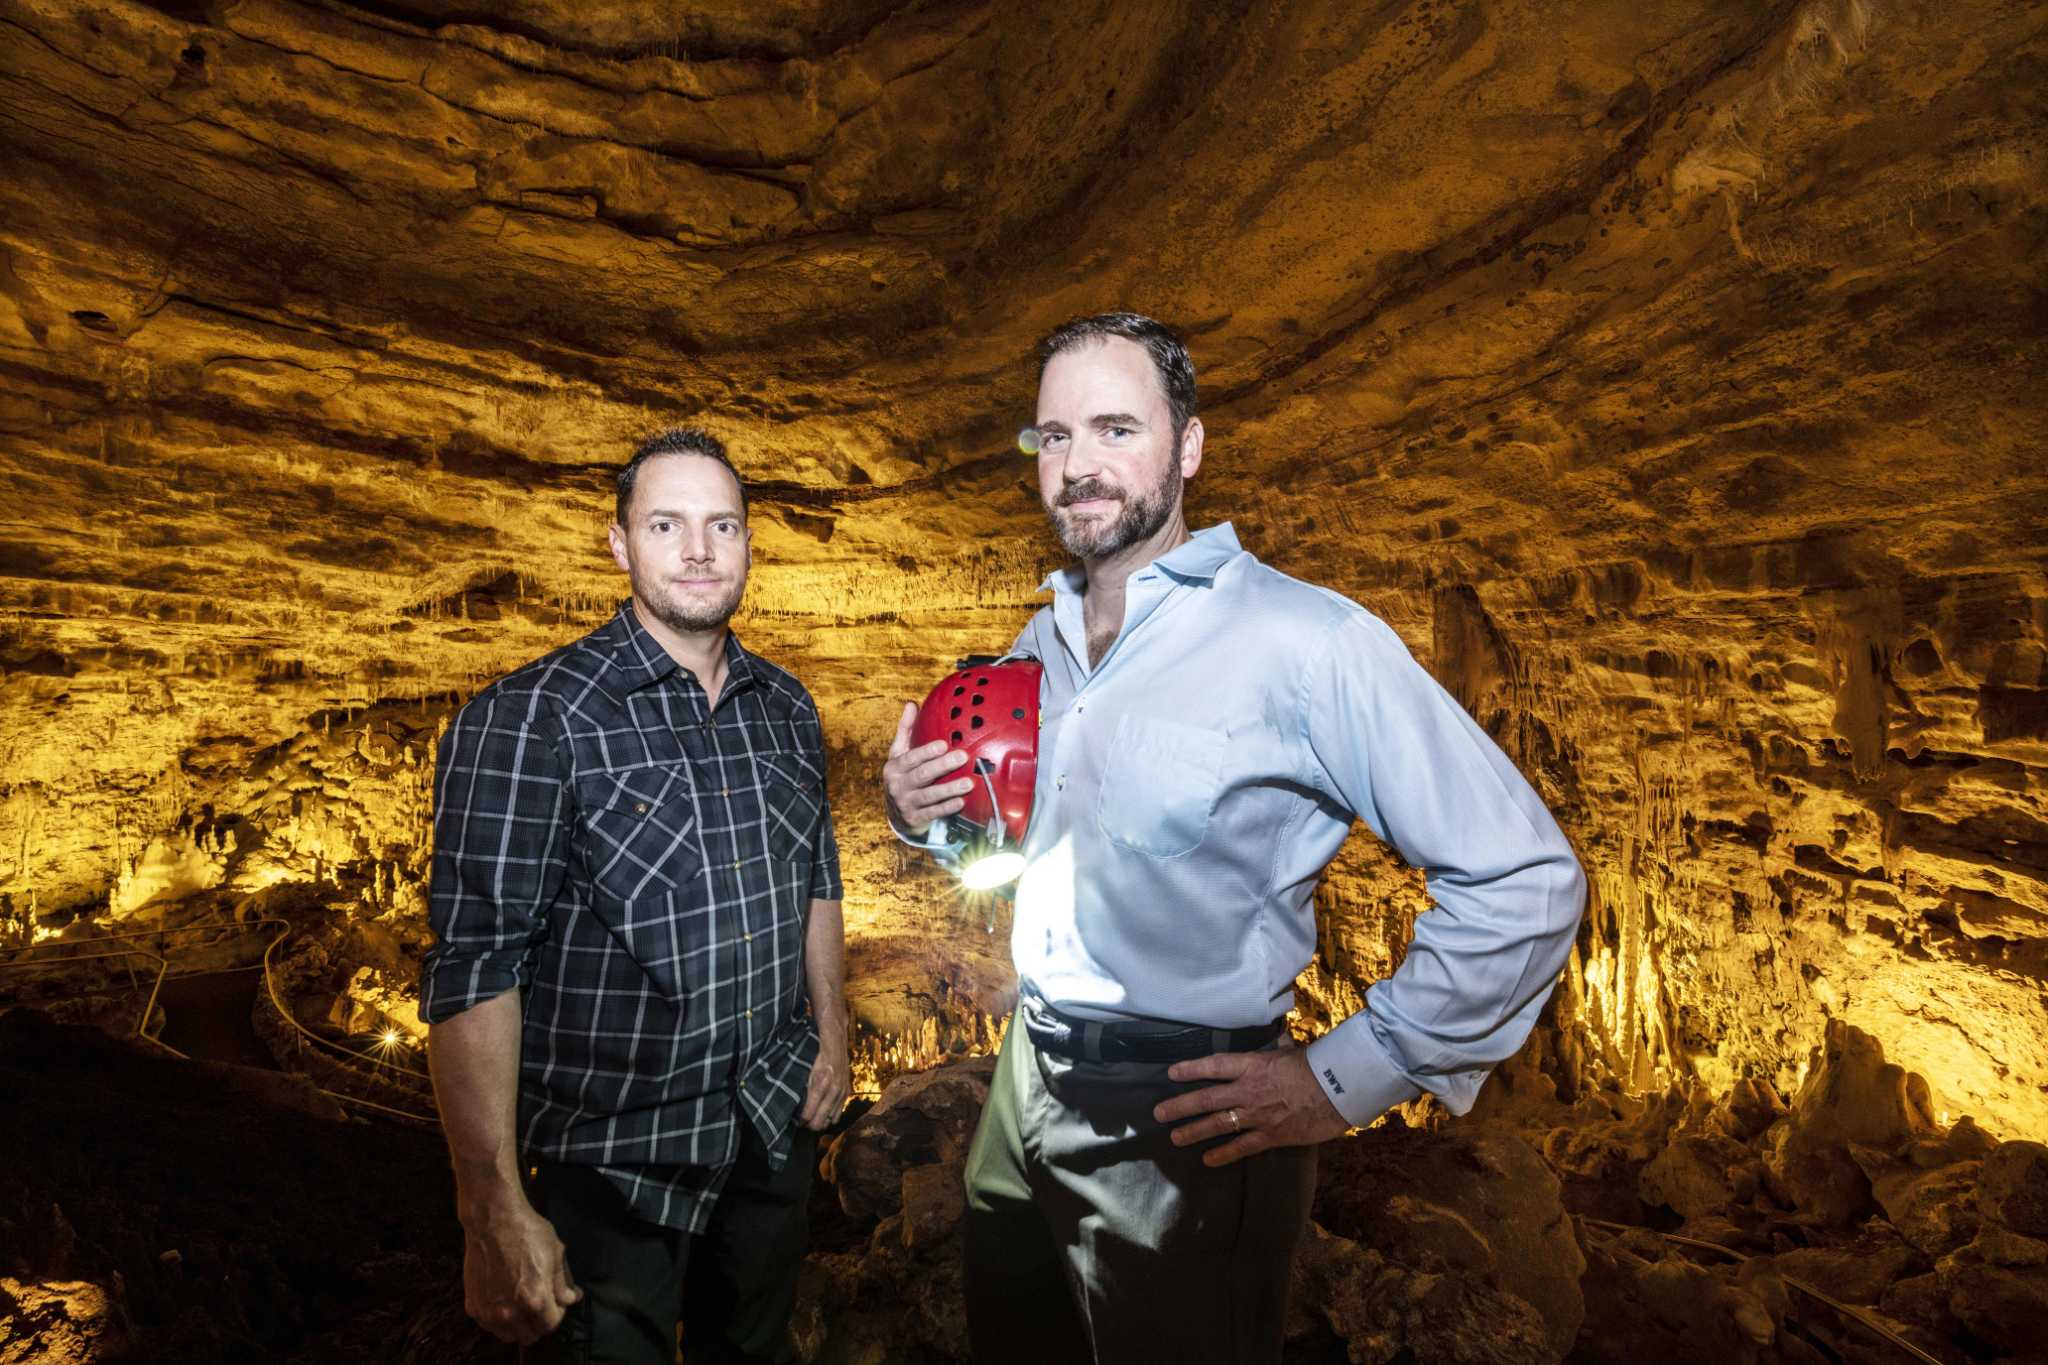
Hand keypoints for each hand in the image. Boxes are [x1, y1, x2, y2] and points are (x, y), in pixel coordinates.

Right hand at [460, 1196, 581, 1344]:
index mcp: (536, 1299)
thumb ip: (563, 1283)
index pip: (551, 1325)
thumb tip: (572, 1299)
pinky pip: (488, 1324)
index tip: (556, 1302)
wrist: (493, 1219)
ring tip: (522, 1306)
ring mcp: (489, 1311)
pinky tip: (504, 1300)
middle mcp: (511, 1311)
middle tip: (541, 1306)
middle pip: (529, 1336)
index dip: (557, 1314)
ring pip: (507, 1335)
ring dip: (517, 1326)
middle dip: (539, 1324)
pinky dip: (498, 1319)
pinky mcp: (473, 1305)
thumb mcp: (555, 1254)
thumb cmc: (527, 1232)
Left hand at [801, 1032, 850, 1129]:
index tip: (797, 1121)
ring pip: (831, 1119)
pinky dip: (830, 1117)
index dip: (802, 1120)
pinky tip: (823, 1115)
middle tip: (802, 1123)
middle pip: (821, 1120)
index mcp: (821, 1083)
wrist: (835, 1042)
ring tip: (812, 1120)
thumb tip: (797, 1108)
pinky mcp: (847, 1091)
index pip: (810, 1111)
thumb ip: (804, 1089)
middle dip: (810, 1125)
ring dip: (821, 1122)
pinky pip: (839, 1113)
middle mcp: (833, 1089)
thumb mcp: (807, 1071)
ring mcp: (842, 1091)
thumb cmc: (817, 1055)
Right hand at [882, 701, 971, 834]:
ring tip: (969, 782)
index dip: (926, 752)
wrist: (896, 814)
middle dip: (943, 766)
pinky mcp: (915, 819)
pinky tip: (961, 802)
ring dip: (950, 789)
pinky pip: (934, 813)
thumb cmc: (902, 776)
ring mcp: (906, 803)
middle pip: (922, 775)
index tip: (943, 744)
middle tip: (963, 756)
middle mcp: (898, 785)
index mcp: (894, 767)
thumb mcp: (898, 754)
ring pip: (929, 796)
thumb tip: (911, 704)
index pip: (910, 758)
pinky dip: (947, 807)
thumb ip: (906, 730)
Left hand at [1152, 1046, 1350, 1166]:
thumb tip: (1279, 1040)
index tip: (1171, 1073)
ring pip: (1217, 1123)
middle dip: (1180, 1106)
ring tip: (1175, 1137)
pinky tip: (1207, 1160)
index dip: (1191, 1069)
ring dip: (1193, 1131)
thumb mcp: (1294, 1052)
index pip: (1214, 1065)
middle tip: (1158, 1113)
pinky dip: (1223, 1154)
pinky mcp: (1270, 1136)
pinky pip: (1241, 1147)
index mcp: (1253, 1065)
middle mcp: (1248, 1090)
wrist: (1340, 1090)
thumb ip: (1280, 1049)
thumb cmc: (1319, 1066)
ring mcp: (1257, 1115)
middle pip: (1206, 1098)